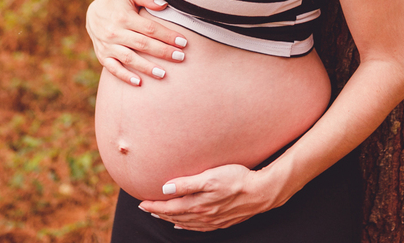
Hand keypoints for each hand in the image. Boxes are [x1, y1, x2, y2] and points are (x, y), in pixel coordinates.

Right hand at [85, 0, 187, 85]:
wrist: (93, 14)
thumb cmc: (119, 4)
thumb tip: (164, 5)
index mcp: (124, 17)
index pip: (150, 28)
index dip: (167, 35)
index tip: (183, 42)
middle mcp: (115, 32)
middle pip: (143, 44)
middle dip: (163, 52)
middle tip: (180, 57)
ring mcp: (108, 46)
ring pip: (129, 58)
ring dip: (147, 67)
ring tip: (163, 74)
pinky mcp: (102, 56)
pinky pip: (113, 69)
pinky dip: (125, 76)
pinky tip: (139, 83)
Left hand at [137, 164, 277, 230]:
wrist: (261, 192)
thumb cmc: (236, 179)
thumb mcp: (210, 176)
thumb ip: (187, 183)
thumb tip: (165, 188)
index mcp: (198, 204)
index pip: (170, 207)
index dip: (154, 206)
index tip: (142, 202)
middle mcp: (203, 215)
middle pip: (175, 217)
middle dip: (159, 213)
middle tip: (146, 209)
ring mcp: (213, 220)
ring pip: (185, 223)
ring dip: (170, 220)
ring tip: (160, 216)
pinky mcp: (221, 221)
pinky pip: (198, 228)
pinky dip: (186, 227)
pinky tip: (182, 225)